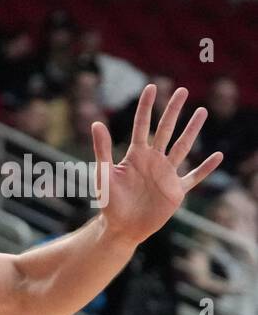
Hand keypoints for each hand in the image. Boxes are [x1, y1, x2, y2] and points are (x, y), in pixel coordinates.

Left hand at [93, 85, 223, 244]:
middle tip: (183, 90)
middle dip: (173, 111)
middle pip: (165, 130)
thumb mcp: (104, 174)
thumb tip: (96, 122)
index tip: (152, 87)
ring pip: (182, 147)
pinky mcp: (176, 190)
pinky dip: (206, 168)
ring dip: (192, 130)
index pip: (142, 125)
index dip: (146, 107)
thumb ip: (101, 149)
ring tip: (202, 112)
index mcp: (135, 155)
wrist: (121, 228)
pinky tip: (218, 156)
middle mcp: (153, 160)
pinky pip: (194, 177)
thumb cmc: (109, 203)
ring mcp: (166, 174)